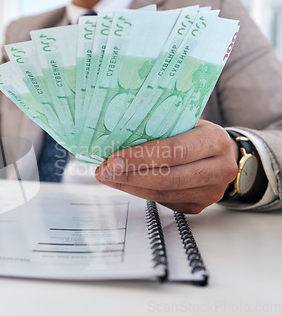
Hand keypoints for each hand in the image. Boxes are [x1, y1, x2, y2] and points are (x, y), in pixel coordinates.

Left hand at [95, 120, 238, 213]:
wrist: (225, 155)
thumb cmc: (198, 135)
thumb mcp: (186, 123)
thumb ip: (160, 130)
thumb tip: (118, 137)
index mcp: (214, 141)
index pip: (173, 151)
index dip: (140, 157)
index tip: (113, 159)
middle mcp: (218, 169)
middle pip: (167, 177)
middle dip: (129, 176)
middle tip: (104, 171)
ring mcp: (210, 191)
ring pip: (162, 193)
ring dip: (129, 186)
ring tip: (108, 177)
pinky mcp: (198, 206)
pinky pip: (163, 200)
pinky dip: (140, 192)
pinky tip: (124, 183)